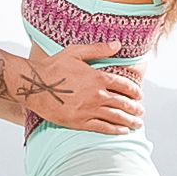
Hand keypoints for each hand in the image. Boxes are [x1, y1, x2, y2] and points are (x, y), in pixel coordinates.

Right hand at [24, 43, 142, 134]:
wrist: (35, 86)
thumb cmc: (54, 67)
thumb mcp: (75, 52)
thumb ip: (98, 49)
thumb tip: (118, 44)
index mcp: (98, 77)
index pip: (124, 85)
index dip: (135, 91)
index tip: (140, 95)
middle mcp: (96, 95)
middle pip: (123, 103)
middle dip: (135, 108)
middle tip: (141, 111)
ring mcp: (89, 110)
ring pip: (116, 117)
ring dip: (130, 121)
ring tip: (138, 123)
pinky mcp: (80, 122)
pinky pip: (103, 127)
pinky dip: (115, 130)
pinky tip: (123, 131)